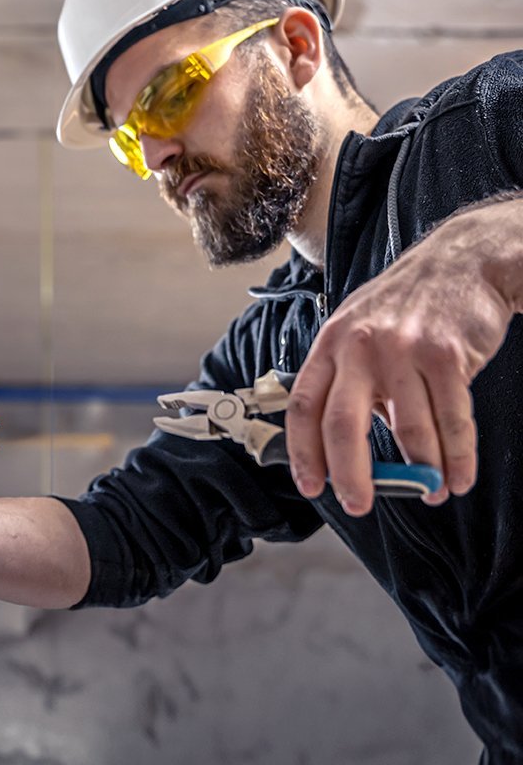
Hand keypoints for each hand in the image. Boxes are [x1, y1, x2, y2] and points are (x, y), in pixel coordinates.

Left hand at [286, 208, 515, 515]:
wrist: (462, 259)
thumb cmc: (406, 305)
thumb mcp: (361, 334)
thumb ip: (353, 386)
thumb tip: (356, 450)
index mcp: (330, 345)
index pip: (303, 406)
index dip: (302, 451)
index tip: (310, 485)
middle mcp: (359, 347)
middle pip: (343, 425)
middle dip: (350, 475)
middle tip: (358, 504)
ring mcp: (402, 350)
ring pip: (408, 430)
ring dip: (421, 472)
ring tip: (430, 492)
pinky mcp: (446, 355)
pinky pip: (451, 420)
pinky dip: (457, 457)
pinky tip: (458, 477)